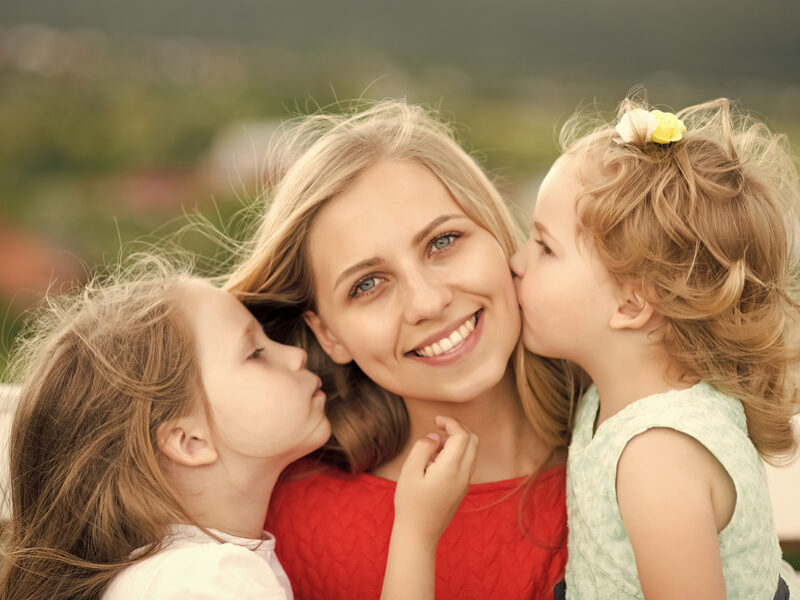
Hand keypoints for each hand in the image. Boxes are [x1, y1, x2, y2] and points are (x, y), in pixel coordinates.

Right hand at [393, 416, 477, 542]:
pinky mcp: (462, 489)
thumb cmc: (410, 503)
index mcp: (451, 468)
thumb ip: (423, 448)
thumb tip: (436, 437)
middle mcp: (463, 475)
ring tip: (433, 448)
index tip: (436, 420)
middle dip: (458, 427)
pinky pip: (467, 463)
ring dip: (458, 440)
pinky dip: (457, 453)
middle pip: (473, 440)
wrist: (419, 534)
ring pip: (472, 451)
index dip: (451, 422)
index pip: (462, 435)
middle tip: (439, 426)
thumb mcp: (409, 471)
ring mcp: (465, 483)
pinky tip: (436, 461)